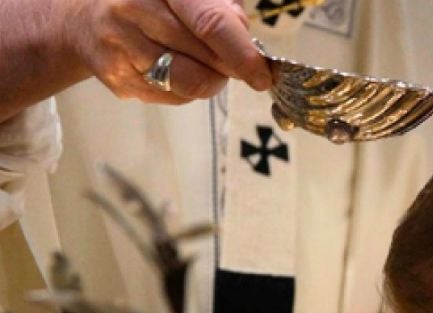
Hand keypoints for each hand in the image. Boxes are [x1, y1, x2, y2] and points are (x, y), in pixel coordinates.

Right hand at [64, 0, 270, 104]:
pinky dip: (186, 89)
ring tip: (202, 63)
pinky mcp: (117, 79)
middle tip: (234, 63)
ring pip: (189, 83)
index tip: (262, 75)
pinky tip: (174, 68)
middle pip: (204, 60)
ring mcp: (121, 47)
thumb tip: (249, 47)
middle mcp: (134, 10)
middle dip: (229, 67)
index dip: (242, 54)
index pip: (210, 24)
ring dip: (209, 80)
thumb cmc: (154, 2)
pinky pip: (172, 97)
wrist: (85, 17)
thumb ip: (224, 11)